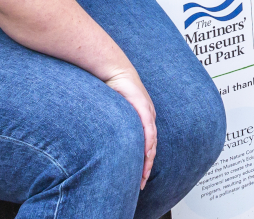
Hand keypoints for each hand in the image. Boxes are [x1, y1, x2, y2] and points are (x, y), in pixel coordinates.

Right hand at [102, 69, 156, 188]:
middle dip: (146, 167)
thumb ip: (111, 124)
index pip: (145, 145)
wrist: (113, 70)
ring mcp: (147, 112)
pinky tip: (147, 155)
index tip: (139, 178)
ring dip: (148, 160)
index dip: (143, 162)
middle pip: (150, 147)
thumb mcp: (113, 111)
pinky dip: (148, 143)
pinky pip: (147, 129)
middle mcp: (147, 117)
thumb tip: (103, 139)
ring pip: (151, 142)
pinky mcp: (143, 107)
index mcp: (141, 119)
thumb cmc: (111, 88)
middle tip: (142, 183)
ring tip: (144, 175)